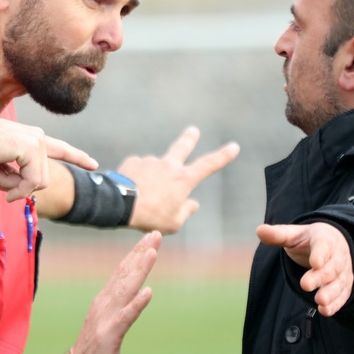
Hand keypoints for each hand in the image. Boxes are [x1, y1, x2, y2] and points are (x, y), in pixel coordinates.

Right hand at [0, 113, 97, 201]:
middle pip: (42, 179)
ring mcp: (37, 142)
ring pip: (38, 183)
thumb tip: (19, 192)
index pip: (60, 148)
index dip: (77, 157)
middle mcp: (38, 137)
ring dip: (14, 187)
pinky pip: (31, 182)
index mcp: (31, 138)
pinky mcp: (32, 149)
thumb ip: (13, 175)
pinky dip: (15, 188)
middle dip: (20, 188)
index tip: (94, 164)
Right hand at [66, 232, 160, 353]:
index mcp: (104, 302)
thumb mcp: (107, 325)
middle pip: (125, 274)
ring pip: (126, 290)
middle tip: (156, 233)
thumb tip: (138, 291)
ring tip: (153, 252)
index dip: (137, 254)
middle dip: (141, 253)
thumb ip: (119, 307)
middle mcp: (104, 306)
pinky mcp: (109, 336)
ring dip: (139, 270)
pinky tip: (148, 292)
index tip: (151, 237)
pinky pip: (125, 318)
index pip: (122, 272)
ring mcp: (106, 320)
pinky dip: (136, 304)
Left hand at [118, 127, 238, 233]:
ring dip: (152, 179)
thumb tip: (193, 204)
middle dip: (189, 138)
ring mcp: (150, 162)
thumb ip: (185, 211)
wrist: (119, 204)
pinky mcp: (133, 162)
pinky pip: (138, 171)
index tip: (234, 146)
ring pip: (155, 170)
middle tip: (193, 130)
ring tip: (143, 197)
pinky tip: (131, 190)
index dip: (223, 156)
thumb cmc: (149, 217)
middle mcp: (169, 166)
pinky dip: (137, 180)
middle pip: (182, 147)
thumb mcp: (173, 223)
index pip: (209, 165)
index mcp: (184, 180)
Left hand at [256, 222, 353, 315]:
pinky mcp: (345, 286)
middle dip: (320, 277)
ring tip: (319, 301)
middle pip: (331, 267)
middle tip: (305, 285)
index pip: (324, 245)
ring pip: (339, 283)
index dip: (320, 254)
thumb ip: (278, 235)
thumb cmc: (308, 241)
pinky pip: (342, 295)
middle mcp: (337, 256)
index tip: (315, 263)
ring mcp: (343, 272)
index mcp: (324, 239)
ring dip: (330, 293)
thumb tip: (259, 230)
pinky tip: (325, 310)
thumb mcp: (293, 235)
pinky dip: (335, 303)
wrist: (333, 245)